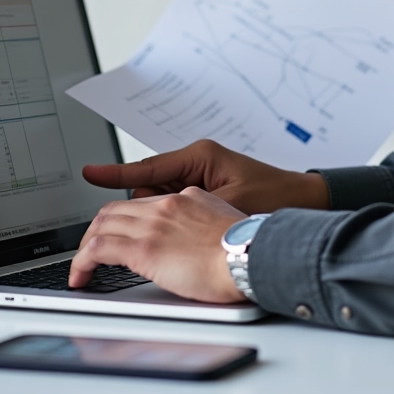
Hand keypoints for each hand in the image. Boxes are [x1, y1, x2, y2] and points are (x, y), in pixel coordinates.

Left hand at [69, 186, 246, 301]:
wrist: (249, 256)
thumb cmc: (246, 251)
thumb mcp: (224, 225)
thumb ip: (205, 227)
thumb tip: (200, 244)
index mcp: (188, 197)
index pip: (143, 203)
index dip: (124, 219)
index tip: (117, 233)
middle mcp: (167, 205)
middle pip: (116, 210)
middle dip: (97, 230)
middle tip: (90, 251)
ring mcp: (153, 224)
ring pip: (101, 226)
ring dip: (85, 248)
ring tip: (81, 268)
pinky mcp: (143, 248)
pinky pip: (98, 249)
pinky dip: (81, 263)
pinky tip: (80, 276)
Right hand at [82, 139, 328, 213]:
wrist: (305, 201)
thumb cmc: (275, 198)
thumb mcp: (230, 204)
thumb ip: (191, 211)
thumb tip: (160, 220)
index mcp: (199, 157)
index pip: (146, 168)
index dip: (114, 173)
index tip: (88, 173)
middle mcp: (195, 164)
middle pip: (148, 189)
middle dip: (149, 211)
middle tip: (166, 232)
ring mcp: (198, 179)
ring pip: (158, 202)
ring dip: (163, 219)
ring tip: (190, 234)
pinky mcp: (205, 193)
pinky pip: (174, 206)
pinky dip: (174, 221)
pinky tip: (190, 236)